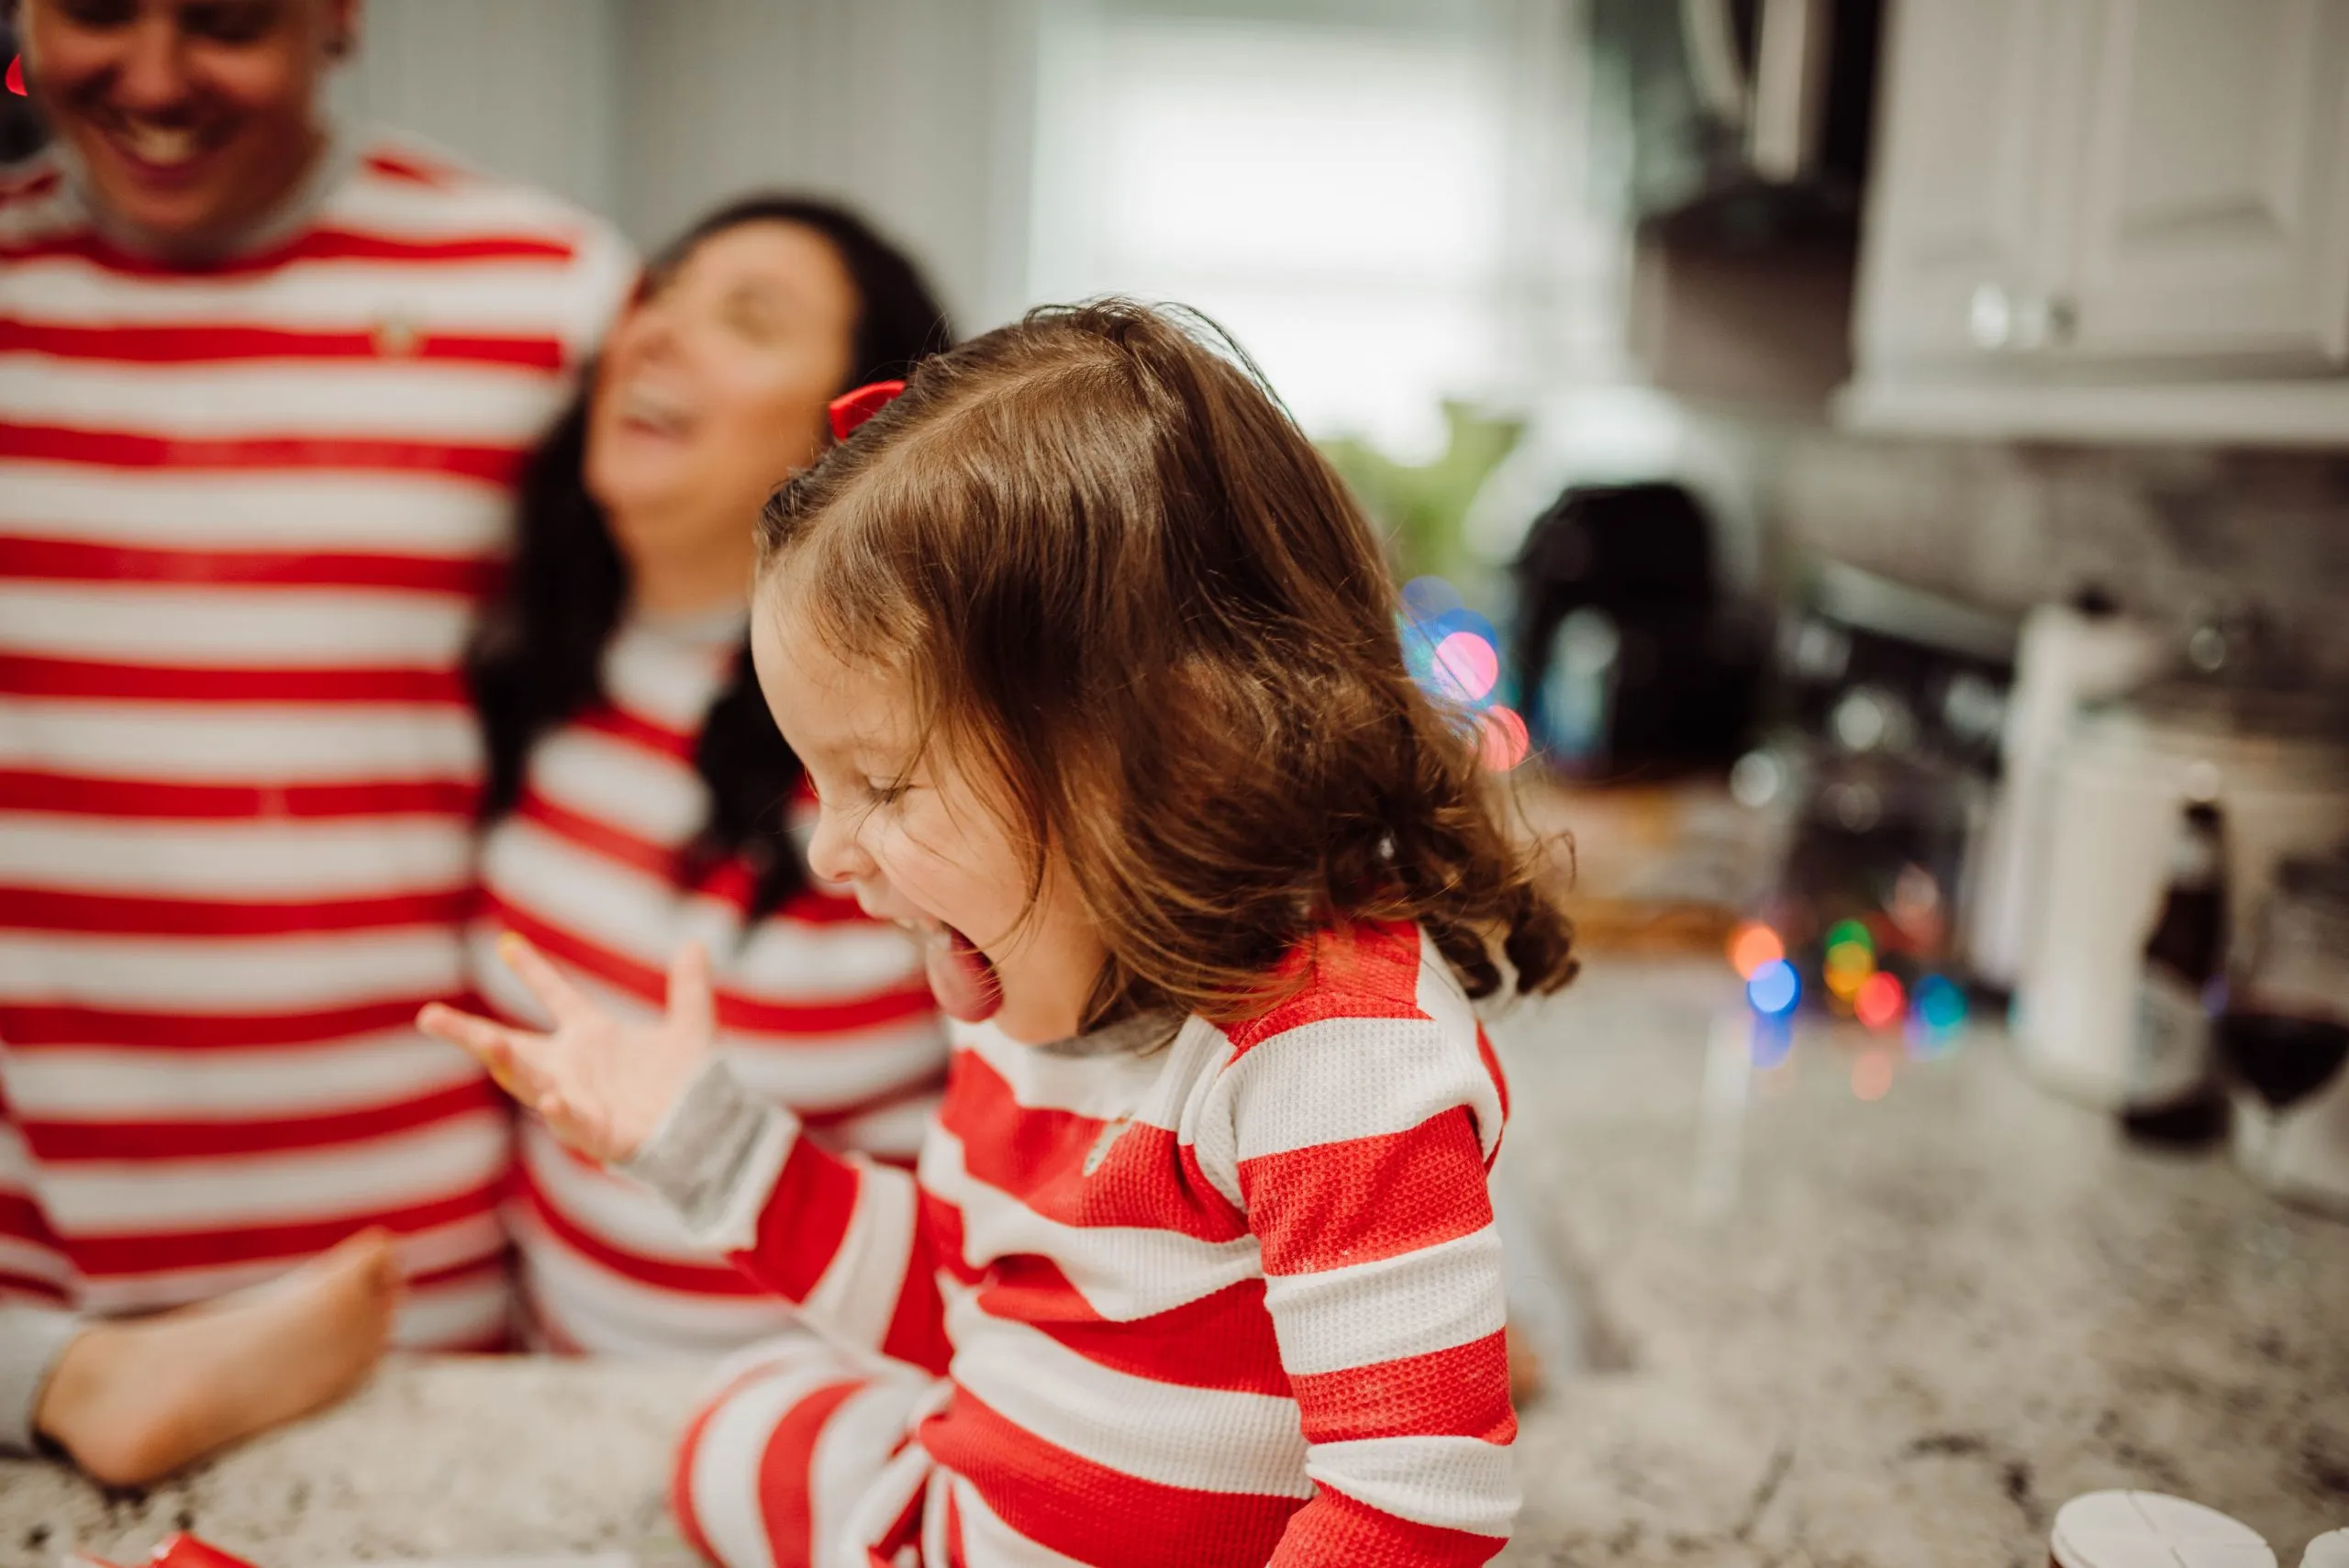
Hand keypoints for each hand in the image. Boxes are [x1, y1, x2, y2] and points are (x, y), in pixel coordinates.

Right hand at [418, 932, 715, 1164]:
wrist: (711, 1132)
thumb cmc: (692, 1085)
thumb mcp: (692, 1027)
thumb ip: (689, 989)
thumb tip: (696, 944)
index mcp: (591, 1037)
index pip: (554, 995)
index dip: (532, 970)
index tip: (506, 943)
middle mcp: (574, 1069)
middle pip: (512, 1047)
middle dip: (470, 1034)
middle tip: (428, 1015)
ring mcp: (580, 1102)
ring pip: (531, 1084)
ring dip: (508, 1065)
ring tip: (488, 1043)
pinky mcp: (598, 1135)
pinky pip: (573, 1124)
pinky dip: (562, 1113)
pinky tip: (552, 1099)